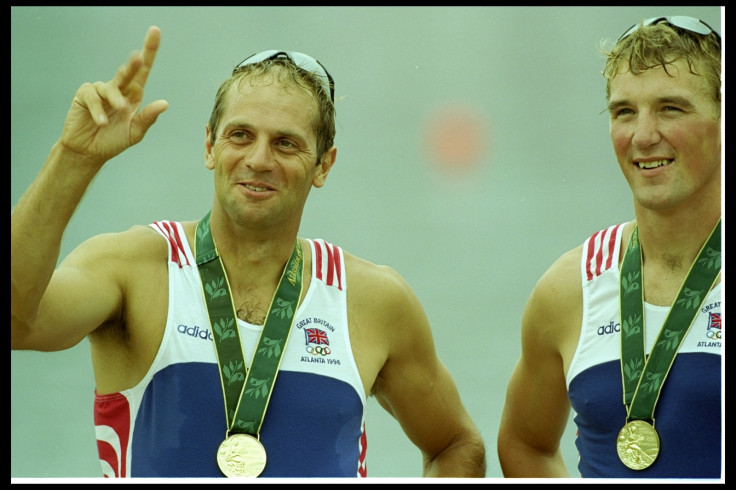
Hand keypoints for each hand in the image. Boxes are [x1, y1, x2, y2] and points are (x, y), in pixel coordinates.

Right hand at [59, 26, 168, 165]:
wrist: (89, 152)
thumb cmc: (113, 141)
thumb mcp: (135, 132)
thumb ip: (148, 118)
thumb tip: (164, 103)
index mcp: (133, 95)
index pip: (143, 71)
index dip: (149, 51)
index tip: (155, 32)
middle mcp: (118, 89)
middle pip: (128, 70)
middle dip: (134, 62)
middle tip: (138, 57)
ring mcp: (100, 91)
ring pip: (110, 87)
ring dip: (115, 99)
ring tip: (119, 111)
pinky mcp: (84, 95)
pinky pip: (93, 96)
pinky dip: (98, 109)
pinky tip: (101, 122)